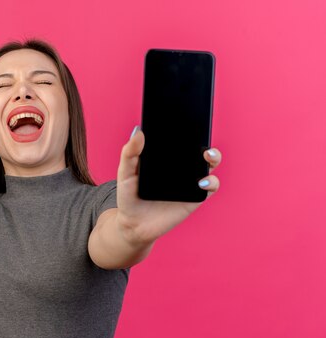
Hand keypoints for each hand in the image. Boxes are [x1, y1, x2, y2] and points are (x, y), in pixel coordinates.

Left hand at [115, 127, 222, 244]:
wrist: (133, 224)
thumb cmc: (129, 197)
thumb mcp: (125, 173)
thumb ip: (129, 153)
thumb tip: (138, 131)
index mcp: (167, 156)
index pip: (181, 137)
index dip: (187, 124)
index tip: (189, 112)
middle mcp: (182, 167)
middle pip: (200, 147)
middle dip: (205, 136)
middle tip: (201, 132)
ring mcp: (191, 181)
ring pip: (210, 164)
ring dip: (213, 157)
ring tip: (205, 154)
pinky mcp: (195, 198)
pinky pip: (210, 187)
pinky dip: (210, 182)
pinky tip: (200, 181)